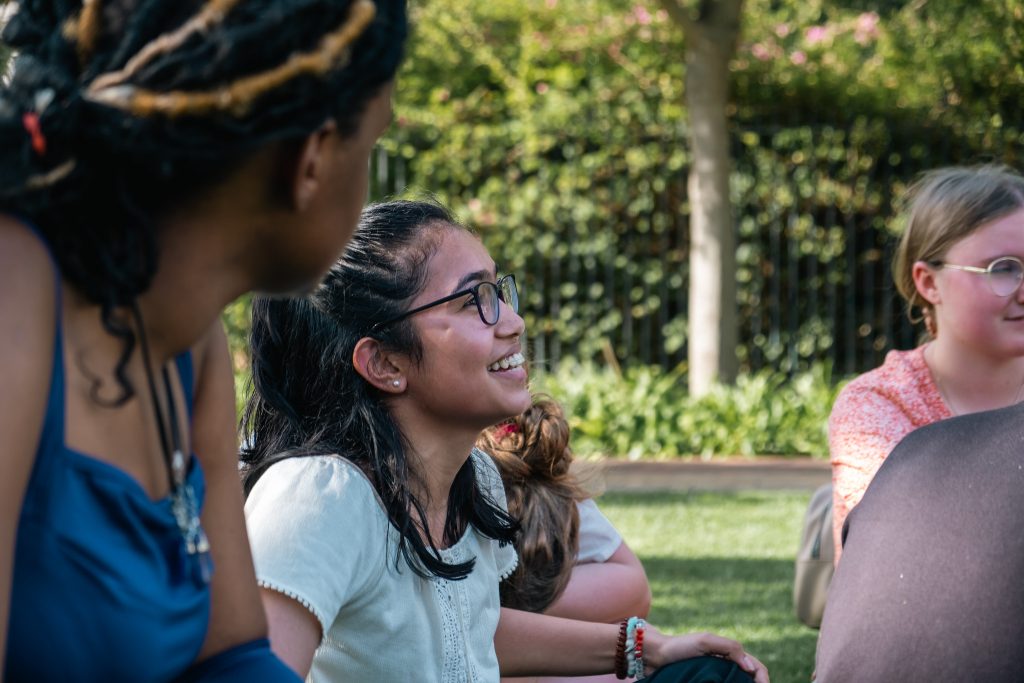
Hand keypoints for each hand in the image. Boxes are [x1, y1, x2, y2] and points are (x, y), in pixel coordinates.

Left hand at [644, 626, 768, 682]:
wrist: (654, 656)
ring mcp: (717, 677)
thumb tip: (750, 667)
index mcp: (730, 653)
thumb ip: (730, 648)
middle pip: (751, 678)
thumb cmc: (679, 646)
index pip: (756, 667)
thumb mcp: (705, 641)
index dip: (763, 679)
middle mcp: (726, 666)